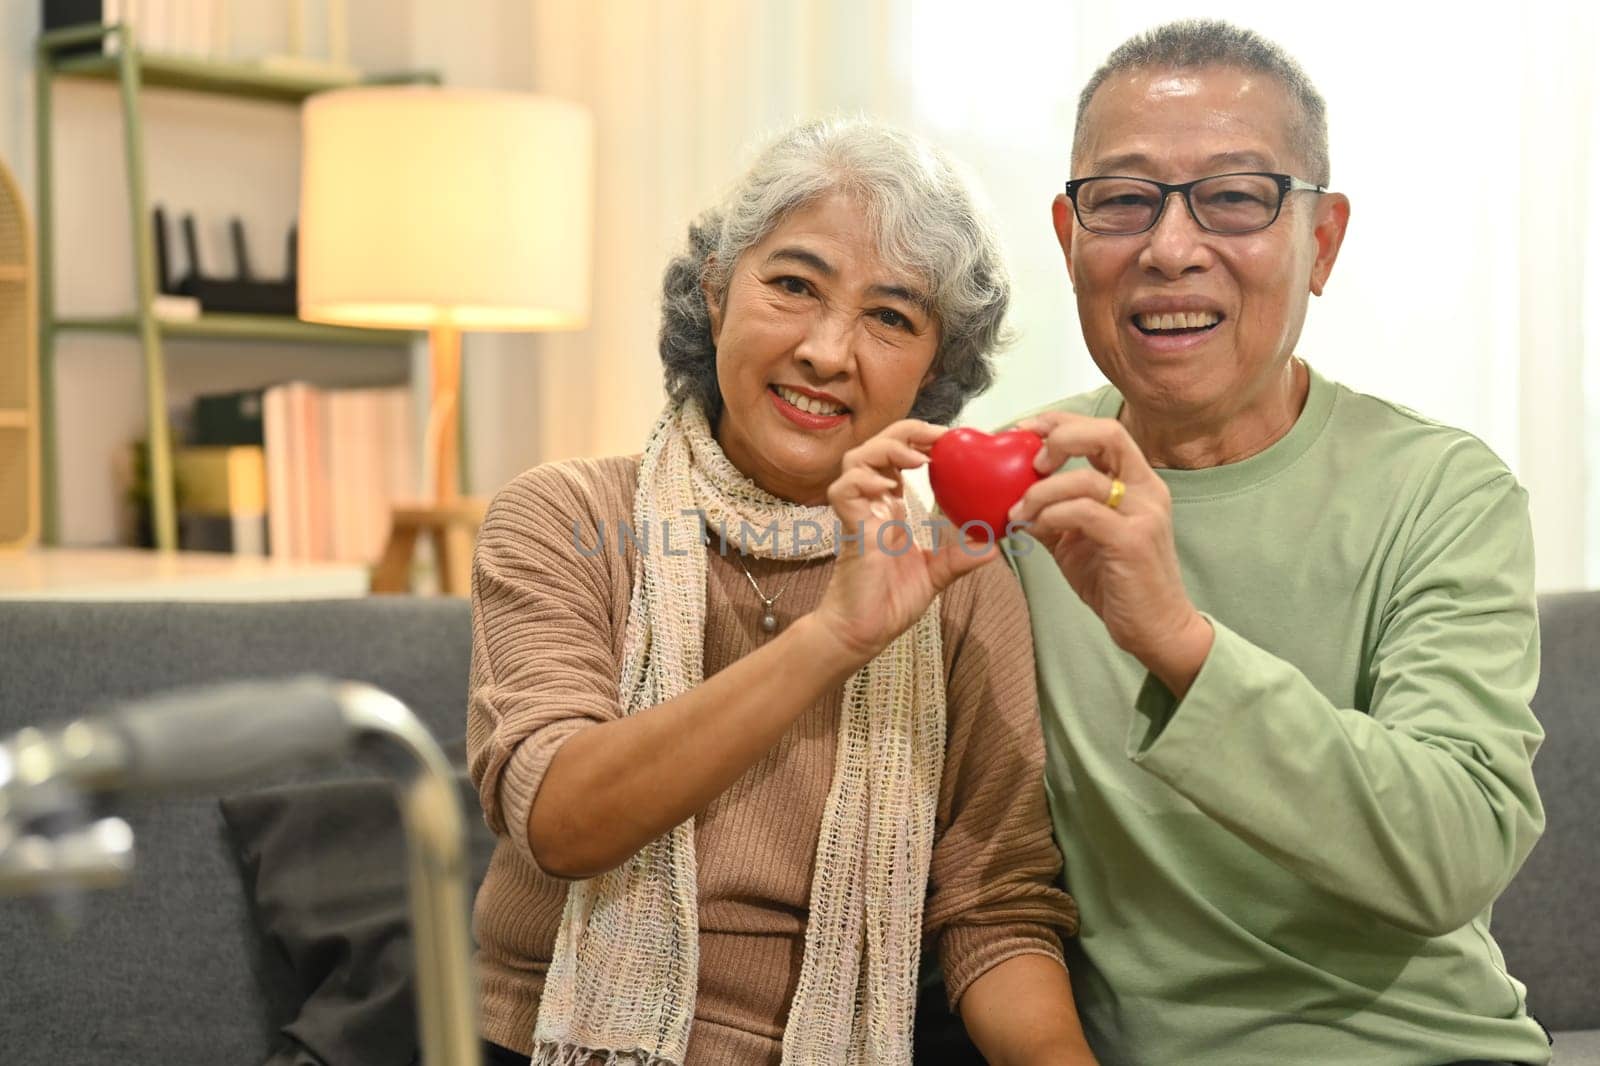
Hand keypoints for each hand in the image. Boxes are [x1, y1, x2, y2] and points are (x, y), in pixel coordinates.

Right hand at [815, 420, 996, 663]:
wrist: (863, 633)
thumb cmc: (888, 602)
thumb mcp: (936, 574)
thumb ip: (960, 556)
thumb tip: (994, 544)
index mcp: (890, 507)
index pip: (899, 456)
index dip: (920, 441)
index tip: (950, 440)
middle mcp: (871, 504)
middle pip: (877, 446)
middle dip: (907, 432)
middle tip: (939, 437)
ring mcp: (858, 514)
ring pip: (856, 459)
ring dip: (887, 449)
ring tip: (917, 459)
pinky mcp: (849, 529)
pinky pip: (843, 491)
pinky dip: (863, 480)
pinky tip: (887, 486)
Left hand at [1009, 411, 1212, 695]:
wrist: (1156, 628)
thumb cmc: (1118, 583)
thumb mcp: (1076, 542)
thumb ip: (1051, 517)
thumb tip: (1013, 503)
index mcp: (1135, 482)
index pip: (1102, 431)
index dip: (1060, 422)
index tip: (1023, 429)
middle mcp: (1146, 490)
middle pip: (1106, 434)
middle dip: (1060, 437)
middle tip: (1029, 461)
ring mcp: (1143, 514)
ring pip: (1085, 479)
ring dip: (1041, 491)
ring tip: (1017, 513)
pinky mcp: (1132, 541)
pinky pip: (1084, 513)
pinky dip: (1051, 515)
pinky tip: (1035, 529)